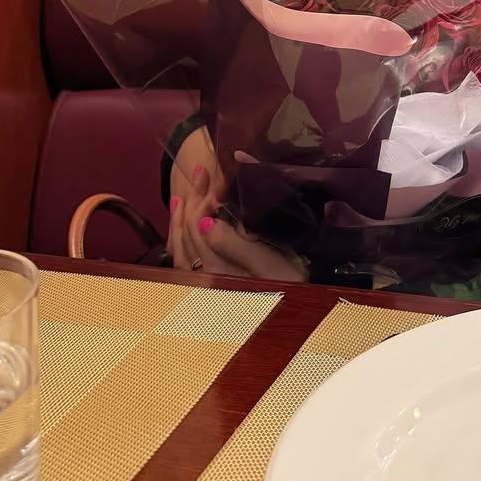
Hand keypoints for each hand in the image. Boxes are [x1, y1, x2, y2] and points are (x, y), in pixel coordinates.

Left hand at [167, 127, 306, 282]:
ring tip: (184, 192)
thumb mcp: (268, 264)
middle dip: (193, 200)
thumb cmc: (289, 284)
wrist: (300, 308)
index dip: (205, 198)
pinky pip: (183, 259)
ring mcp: (204, 282)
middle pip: (188, 233)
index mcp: (217, 271)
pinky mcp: (208, 284)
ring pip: (181, 246)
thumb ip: (233, 245)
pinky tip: (183, 224)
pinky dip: (179, 238)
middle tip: (203, 172)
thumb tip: (204, 221)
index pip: (198, 227)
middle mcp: (204, 278)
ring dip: (182, 216)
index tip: (218, 176)